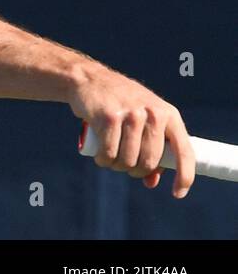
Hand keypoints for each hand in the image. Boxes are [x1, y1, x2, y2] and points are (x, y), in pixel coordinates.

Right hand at [68, 64, 194, 196]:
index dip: (184, 176)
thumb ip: (151, 148)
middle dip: (136, 171)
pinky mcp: (109, 117)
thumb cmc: (121, 104)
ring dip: (117, 167)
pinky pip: (109, 153)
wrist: (90, 79)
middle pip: (150, 161)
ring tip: (110, 159)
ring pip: (128, 160)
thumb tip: (151, 182)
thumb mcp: (143, 120)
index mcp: (169, 114)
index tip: (178, 194)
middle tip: (126, 166)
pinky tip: (100, 157)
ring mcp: (131, 114)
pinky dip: (104, 161)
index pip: (184, 151)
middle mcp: (153, 114)